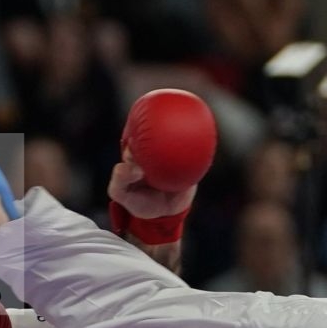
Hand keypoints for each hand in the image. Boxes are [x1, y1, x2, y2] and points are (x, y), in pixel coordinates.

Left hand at [108, 89, 212, 244]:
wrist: (162, 216)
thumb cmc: (139, 203)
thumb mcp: (121, 194)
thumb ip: (120, 179)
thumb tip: (135, 166)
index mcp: (139, 150)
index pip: (139, 129)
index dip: (141, 118)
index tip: (144, 114)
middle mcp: (156, 149)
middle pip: (161, 128)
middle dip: (164, 115)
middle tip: (169, 111)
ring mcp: (174, 155)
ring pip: (180, 136)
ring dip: (185, 123)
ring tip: (191, 112)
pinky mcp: (190, 164)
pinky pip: (197, 151)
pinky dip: (201, 142)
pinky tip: (206, 133)